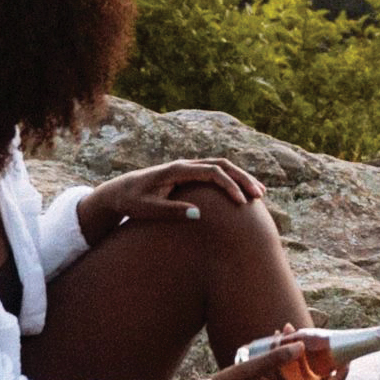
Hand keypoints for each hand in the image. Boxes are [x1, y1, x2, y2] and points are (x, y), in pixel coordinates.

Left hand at [81, 159, 266, 243]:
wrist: (120, 191)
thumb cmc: (132, 202)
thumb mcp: (148, 210)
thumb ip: (172, 211)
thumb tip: (199, 214)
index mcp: (177, 170)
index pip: (211, 172)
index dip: (228, 185)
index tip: (241, 203)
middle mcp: (185, 165)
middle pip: (222, 165)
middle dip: (242, 178)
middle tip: (259, 195)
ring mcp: (188, 168)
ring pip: (222, 167)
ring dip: (241, 178)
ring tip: (259, 194)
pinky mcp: (189, 175)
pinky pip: (216, 174)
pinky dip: (232, 181)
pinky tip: (244, 194)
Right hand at [195, 331, 344, 379]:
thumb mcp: (249, 369)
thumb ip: (275, 357)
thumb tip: (301, 346)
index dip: (339, 379)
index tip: (346, 362)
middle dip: (320, 360)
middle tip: (322, 340)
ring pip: (299, 377)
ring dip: (300, 357)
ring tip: (291, 331)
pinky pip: (285, 376)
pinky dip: (285, 360)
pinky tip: (273, 340)